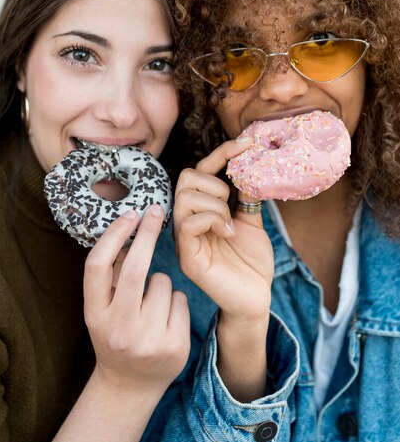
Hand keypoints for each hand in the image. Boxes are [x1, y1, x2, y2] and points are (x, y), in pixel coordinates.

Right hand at [83, 205, 190, 396]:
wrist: (130, 386)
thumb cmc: (116, 333)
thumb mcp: (102, 309)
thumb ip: (110, 275)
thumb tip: (127, 226)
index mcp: (94, 315)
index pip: (96, 266)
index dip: (113, 235)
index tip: (129, 213)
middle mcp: (118, 328)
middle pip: (133, 269)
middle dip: (147, 234)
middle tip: (155, 211)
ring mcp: (147, 340)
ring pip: (163, 282)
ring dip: (161, 282)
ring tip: (152, 305)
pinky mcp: (174, 347)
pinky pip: (180, 300)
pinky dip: (175, 301)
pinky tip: (166, 320)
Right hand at [174, 137, 273, 326]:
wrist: (256, 298)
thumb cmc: (251, 262)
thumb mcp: (251, 220)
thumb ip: (244, 195)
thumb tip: (249, 164)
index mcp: (201, 210)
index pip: (201, 171)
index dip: (221, 154)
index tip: (246, 144)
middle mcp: (187, 221)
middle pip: (185, 178)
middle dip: (214, 181)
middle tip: (232, 201)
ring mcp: (185, 239)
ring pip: (185, 198)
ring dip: (215, 204)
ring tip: (231, 222)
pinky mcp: (188, 256)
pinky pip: (188, 224)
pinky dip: (213, 220)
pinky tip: (229, 232)